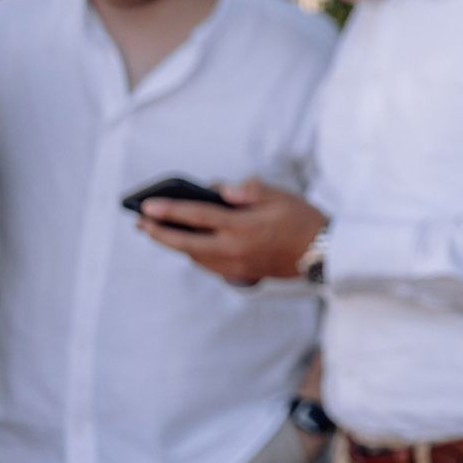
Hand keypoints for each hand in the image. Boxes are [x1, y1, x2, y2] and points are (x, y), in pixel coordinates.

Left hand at [138, 179, 325, 284]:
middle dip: (159, 233)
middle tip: (140, 222)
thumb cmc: (303, 219)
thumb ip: (249, 191)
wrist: (322, 253)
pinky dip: (192, 253)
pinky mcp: (239, 274)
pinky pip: (206, 265)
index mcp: (244, 226)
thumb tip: (219, 188)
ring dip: (173, 244)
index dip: (170, 210)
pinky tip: (187, 245)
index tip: (148, 206)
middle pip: (186, 243)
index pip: (198, 216)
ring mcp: (235, 265)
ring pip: (194, 256)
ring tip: (156, 232)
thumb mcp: (281, 197)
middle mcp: (234, 249)